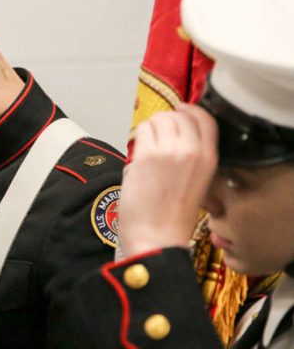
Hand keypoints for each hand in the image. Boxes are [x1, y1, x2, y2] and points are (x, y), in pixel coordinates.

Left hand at [119, 104, 217, 255]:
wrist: (157, 237)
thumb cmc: (172, 216)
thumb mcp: (197, 182)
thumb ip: (192, 156)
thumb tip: (175, 132)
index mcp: (209, 158)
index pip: (205, 118)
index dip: (190, 111)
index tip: (179, 111)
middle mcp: (192, 151)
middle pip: (179, 115)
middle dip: (166, 120)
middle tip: (157, 135)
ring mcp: (169, 151)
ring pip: (160, 118)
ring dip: (151, 127)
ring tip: (148, 145)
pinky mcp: (147, 156)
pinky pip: (142, 129)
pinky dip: (139, 136)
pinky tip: (139, 151)